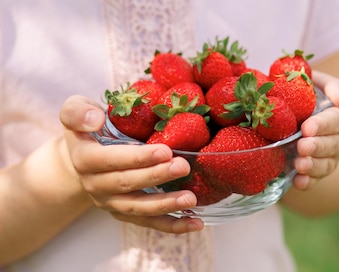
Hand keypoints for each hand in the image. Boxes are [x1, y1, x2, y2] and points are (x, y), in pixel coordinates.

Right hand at [59, 95, 203, 232]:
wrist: (85, 154)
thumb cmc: (89, 128)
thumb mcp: (75, 110)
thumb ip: (78, 111)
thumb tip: (95, 119)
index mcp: (85, 158)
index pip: (111, 160)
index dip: (138, 157)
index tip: (165, 151)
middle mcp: (95, 184)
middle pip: (127, 184)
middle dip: (157, 176)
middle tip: (183, 167)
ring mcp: (110, 202)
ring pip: (139, 208)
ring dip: (166, 205)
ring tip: (191, 199)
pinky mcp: (125, 213)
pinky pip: (149, 222)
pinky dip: (172, 225)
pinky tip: (195, 224)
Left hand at [292, 71, 338, 189]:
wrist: (288, 115)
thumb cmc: (302, 93)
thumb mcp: (313, 82)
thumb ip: (329, 86)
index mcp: (337, 115)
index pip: (336, 120)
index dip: (323, 125)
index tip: (307, 128)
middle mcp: (337, 138)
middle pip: (333, 144)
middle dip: (318, 146)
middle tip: (302, 146)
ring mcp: (329, 157)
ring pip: (327, 164)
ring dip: (314, 166)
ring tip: (300, 165)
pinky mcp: (316, 172)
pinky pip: (316, 180)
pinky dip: (308, 182)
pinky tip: (298, 181)